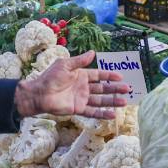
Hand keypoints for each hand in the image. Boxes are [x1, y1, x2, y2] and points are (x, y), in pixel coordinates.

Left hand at [14, 51, 130, 117]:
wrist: (39, 94)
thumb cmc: (50, 77)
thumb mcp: (65, 65)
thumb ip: (80, 61)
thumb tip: (93, 52)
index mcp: (81, 75)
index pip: (99, 75)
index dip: (109, 76)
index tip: (121, 77)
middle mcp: (83, 87)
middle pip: (103, 88)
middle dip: (115, 89)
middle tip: (127, 89)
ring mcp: (82, 98)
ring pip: (101, 100)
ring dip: (112, 101)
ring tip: (124, 102)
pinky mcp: (78, 109)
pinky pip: (92, 112)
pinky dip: (102, 114)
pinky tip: (112, 114)